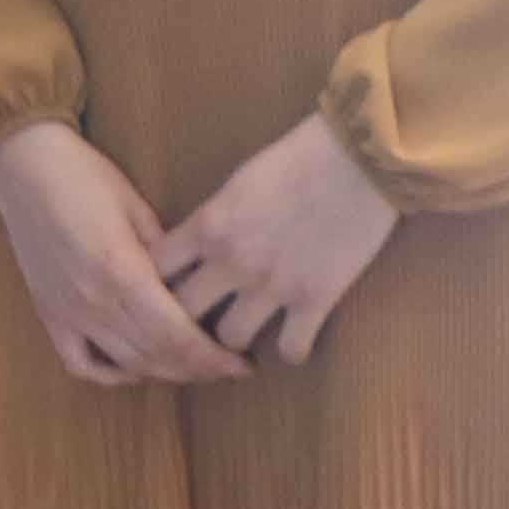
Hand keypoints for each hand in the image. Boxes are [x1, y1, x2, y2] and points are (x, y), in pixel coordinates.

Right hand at [0, 119, 249, 388]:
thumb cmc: (86, 176)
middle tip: (227, 369)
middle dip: (200, 370)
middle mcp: (96, 301)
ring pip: (127, 365)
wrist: (22, 166)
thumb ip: (168, 256)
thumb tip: (199, 290)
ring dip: (165, 374)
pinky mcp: (49, 314)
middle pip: (159, 357)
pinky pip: (82, 364)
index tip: (243, 364)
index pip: (179, 336)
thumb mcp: (139, 208)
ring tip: (193, 369)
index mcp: (123, 272)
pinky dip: (112, 375)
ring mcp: (69, 312)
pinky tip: (135, 369)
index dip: (215, 358)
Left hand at [151, 113, 401, 369]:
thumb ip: (212, 219)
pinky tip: (291, 341)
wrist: (356, 159)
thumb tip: (195, 245)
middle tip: (194, 328)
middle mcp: (231, 262)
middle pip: (181, 313)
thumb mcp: (236, 183)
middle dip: (184, 322)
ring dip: (233, 341)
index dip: (152, 285)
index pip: (153, 271)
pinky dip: (289, 350)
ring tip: (241, 338)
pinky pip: (289, 348)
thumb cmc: (296, 158)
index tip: (161, 291)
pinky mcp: (315, 299)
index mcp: (206, 227)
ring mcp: (272, 285)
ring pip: (230, 339)